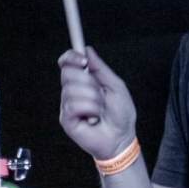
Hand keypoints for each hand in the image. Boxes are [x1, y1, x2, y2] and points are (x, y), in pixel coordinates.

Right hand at [58, 46, 137, 161]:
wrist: (122, 138)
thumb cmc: (121, 115)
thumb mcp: (116, 86)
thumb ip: (101, 68)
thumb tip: (87, 50)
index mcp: (83, 81)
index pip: (67, 63)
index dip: (71, 57)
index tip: (82, 59)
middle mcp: (72, 91)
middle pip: (67, 73)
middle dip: (88, 81)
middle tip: (100, 93)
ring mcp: (68, 105)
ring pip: (71, 90)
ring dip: (92, 99)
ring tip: (100, 109)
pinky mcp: (66, 119)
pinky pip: (73, 105)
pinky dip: (88, 109)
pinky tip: (94, 117)